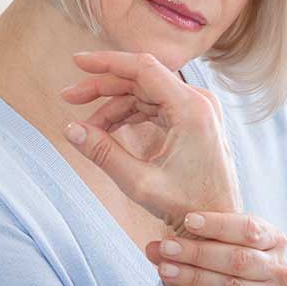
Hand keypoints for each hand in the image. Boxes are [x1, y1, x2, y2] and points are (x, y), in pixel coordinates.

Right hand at [59, 51, 243, 233]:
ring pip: (146, 93)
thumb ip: (103, 153)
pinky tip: (108, 129)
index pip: (144, 68)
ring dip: (114, 106)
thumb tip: (70, 128)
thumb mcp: (139, 183)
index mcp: (192, 109)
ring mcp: (198, 108)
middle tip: (69, 98)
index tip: (77, 61)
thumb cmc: (187, 207)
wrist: (217, 224)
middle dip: (103, 88)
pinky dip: (130, 114)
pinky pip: (156, 106)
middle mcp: (199, 101)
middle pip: (142, 80)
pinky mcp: (194, 118)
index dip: (108, 62)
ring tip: (87, 126)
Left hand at [144, 211, 286, 285]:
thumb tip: (154, 247)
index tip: (188, 220)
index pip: (248, 228)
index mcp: (274, 239)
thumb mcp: (229, 245)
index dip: (218, 224)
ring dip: (193, 278)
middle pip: (237, 259)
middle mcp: (277, 268)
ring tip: (165, 271)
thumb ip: (197, 239)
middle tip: (166, 248)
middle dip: (198, 253)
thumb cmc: (237, 264)